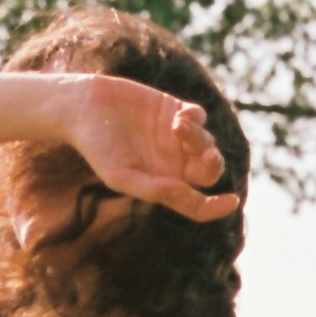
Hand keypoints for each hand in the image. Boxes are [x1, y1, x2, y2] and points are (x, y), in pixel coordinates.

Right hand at [68, 75, 241, 223]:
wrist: (85, 108)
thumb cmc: (98, 147)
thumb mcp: (120, 175)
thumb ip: (153, 189)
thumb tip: (185, 195)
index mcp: (163, 184)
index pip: (196, 203)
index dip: (215, 208)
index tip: (231, 202)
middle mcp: (173, 163)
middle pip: (209, 171)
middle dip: (213, 164)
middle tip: (206, 156)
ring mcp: (176, 136)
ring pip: (207, 142)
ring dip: (199, 137)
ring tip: (177, 126)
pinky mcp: (174, 109)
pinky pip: (199, 117)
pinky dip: (196, 119)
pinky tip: (179, 117)